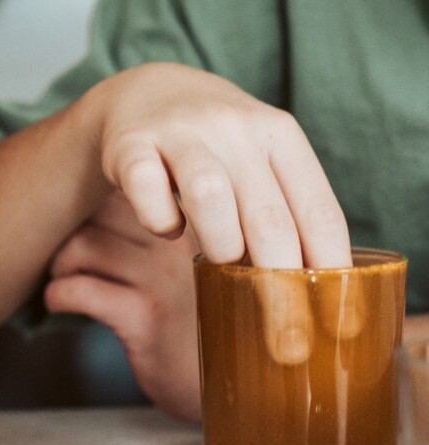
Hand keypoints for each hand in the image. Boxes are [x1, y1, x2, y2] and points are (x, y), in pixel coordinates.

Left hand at [45, 191, 201, 421]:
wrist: (242, 388)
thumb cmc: (213, 327)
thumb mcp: (205, 271)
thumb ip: (173, 238)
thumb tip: (108, 209)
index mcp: (200, 223)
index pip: (136, 182)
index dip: (98, 198)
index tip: (87, 220)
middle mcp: (183, 244)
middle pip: (101, 209)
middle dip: (72, 227)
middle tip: (67, 252)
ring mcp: (163, 281)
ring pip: (84, 245)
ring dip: (60, 262)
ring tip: (63, 276)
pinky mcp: (144, 319)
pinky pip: (81, 291)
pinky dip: (57, 294)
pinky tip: (60, 302)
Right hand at [84, 63, 353, 364]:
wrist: (147, 94)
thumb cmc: (215, 144)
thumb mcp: (259, 162)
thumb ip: (285, 210)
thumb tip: (314, 287)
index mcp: (279, 135)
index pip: (316, 210)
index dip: (326, 267)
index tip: (329, 316)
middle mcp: (234, 128)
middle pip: (268, 217)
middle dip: (278, 285)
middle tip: (281, 335)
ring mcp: (180, 133)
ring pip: (210, 196)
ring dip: (219, 243)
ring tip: (219, 260)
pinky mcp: (131, 147)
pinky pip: (146, 193)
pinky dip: (159, 221)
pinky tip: (167, 228)